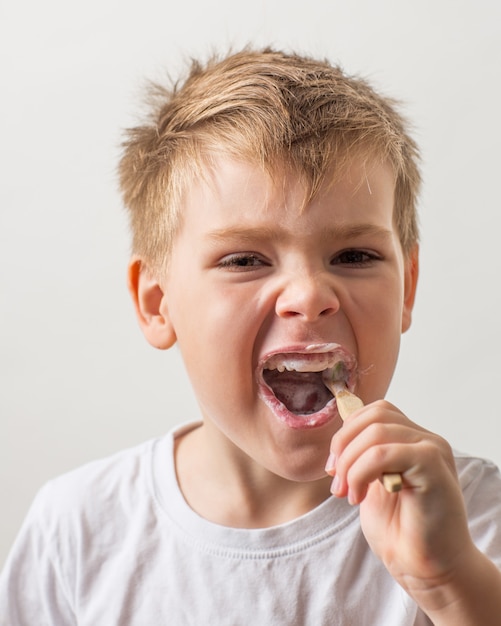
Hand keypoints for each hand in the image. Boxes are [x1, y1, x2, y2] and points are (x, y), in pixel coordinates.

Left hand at [326, 399, 473, 606]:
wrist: (424, 567)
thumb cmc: (399, 529)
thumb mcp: (372, 481)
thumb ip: (363, 455)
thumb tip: (339, 438)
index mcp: (413, 440)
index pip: (375, 411)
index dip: (347, 433)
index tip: (333, 467)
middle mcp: (426, 439)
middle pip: (374, 416)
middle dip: (343, 445)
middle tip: (335, 479)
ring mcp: (432, 449)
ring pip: (376, 432)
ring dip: (349, 463)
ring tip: (346, 492)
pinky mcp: (433, 465)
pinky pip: (384, 453)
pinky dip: (361, 473)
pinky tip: (359, 497)